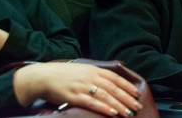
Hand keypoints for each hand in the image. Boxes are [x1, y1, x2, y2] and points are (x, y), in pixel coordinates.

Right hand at [13, 63, 142, 116]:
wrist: (44, 76)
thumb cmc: (64, 74)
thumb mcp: (82, 69)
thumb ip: (96, 73)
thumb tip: (110, 76)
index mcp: (94, 69)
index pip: (115, 78)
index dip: (127, 86)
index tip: (136, 94)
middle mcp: (91, 76)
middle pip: (113, 88)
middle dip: (127, 98)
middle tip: (137, 106)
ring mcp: (83, 86)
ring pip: (106, 96)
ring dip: (119, 105)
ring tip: (128, 113)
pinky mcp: (75, 96)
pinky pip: (92, 103)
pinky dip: (104, 108)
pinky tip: (112, 113)